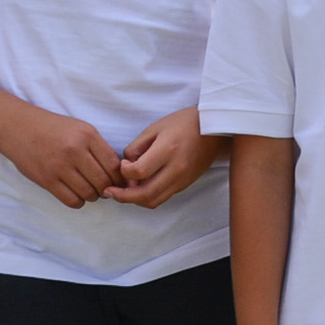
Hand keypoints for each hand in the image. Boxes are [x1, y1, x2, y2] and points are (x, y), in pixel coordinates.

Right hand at [0, 105, 124, 208]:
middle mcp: (75, 150)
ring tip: (90, 191)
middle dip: (107, 189)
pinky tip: (76, 195)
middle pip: (103, 181)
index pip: (113, 164)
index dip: (119, 178)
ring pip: (88, 193)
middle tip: (105, 190)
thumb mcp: (80, 129)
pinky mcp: (46, 180)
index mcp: (87, 135)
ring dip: (93, 196)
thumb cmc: (54, 129)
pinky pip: (71, 200)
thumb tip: (118, 173)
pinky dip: (78, 202)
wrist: (18, 128)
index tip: (118, 182)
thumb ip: (99, 148)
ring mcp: (59, 166)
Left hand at [107, 106, 222, 208]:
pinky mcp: (185, 184)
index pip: (139, 172)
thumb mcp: (155, 128)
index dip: (124, 172)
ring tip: (125, 191)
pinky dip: (148, 196)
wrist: (214, 128)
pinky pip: (163, 197)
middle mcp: (176, 169)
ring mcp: (182, 179)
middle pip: (145, 194)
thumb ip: (137, 147)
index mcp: (167, 150)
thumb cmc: (184, 123)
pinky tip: (141, 187)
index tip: (123, 164)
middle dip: (123, 197)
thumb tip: (126, 165)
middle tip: (110, 192)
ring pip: (154, 201)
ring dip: (135, 200)